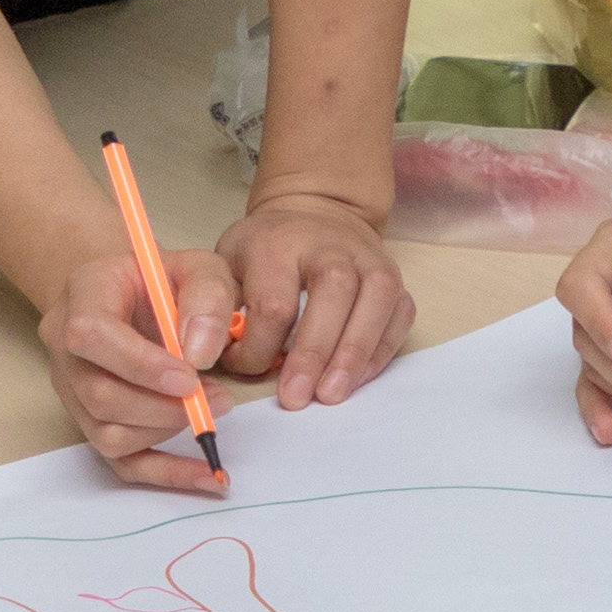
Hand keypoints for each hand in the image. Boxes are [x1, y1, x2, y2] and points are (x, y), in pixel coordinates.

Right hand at [46, 244, 251, 495]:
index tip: (190, 377)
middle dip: (162, 407)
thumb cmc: (167, 282)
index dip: (139, 364)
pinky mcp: (91, 422)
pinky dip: (165, 473)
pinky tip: (206, 476)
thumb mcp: (198, 267)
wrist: (136, 294)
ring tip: (208, 411)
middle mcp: (64, 347)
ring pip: (107, 434)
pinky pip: (119, 462)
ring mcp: (72, 390)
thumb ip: (207, 298)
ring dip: (165, 431)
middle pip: (97, 394)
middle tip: (215, 398)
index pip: (89, 335)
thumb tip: (199, 354)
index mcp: (83, 295)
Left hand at [218, 193, 411, 414]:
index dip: (258, 347)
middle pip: (334, 291)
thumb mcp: (227, 263)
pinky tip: (357, 378)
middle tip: (297, 398)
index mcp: (279, 243)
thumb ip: (219, 307)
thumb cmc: (267, 251)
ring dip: (355, 353)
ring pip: (376, 299)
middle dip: (315, 351)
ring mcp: (369, 258)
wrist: (316, 213)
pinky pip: (400, 313)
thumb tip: (211, 355)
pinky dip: (381, 350)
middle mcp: (330, 245)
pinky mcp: (394, 276)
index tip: (242, 368)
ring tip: (332, 394)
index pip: (273, 301)